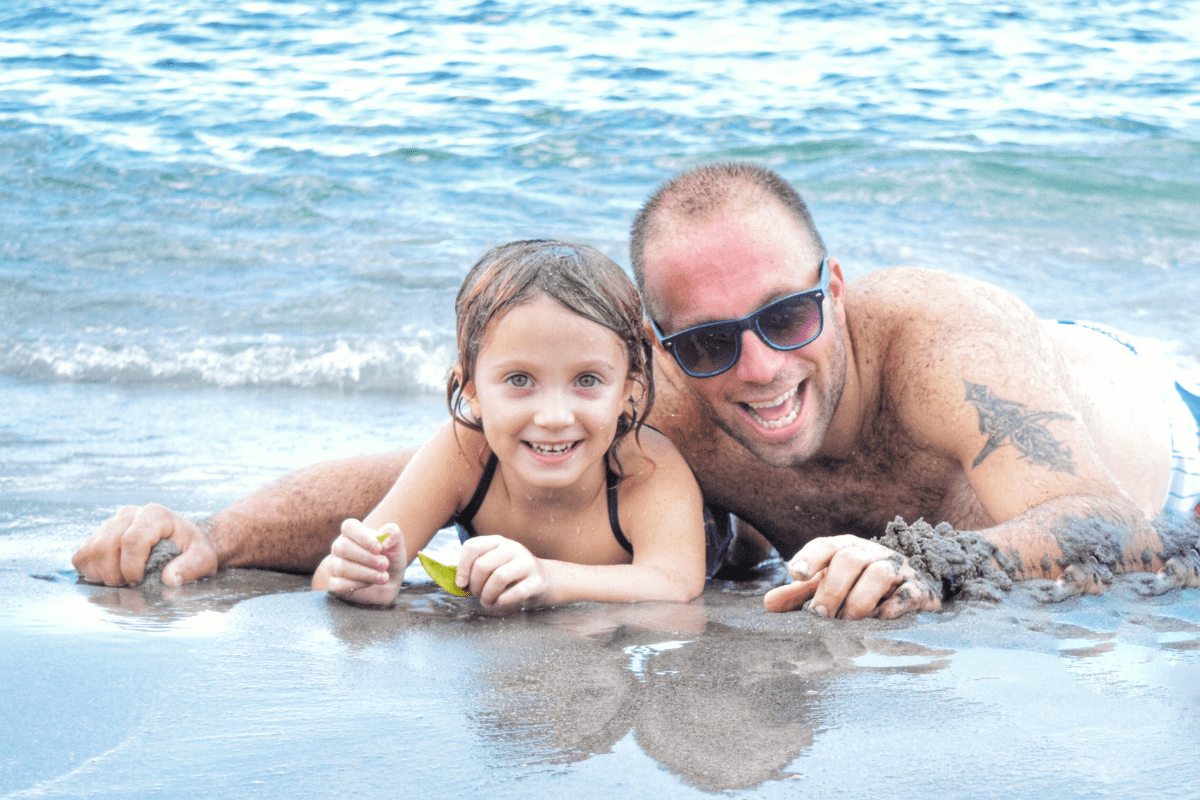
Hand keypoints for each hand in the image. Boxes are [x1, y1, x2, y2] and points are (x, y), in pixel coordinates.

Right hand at [72, 503, 217, 586]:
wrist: (184, 544)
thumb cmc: (193, 551)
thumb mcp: (202, 559)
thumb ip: (191, 567)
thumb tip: (170, 579)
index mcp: (155, 514)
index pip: (132, 540)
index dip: (132, 567)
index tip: (140, 581)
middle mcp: (129, 514)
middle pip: (105, 546)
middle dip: (115, 574)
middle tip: (132, 584)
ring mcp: (111, 522)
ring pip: (89, 551)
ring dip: (102, 574)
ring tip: (123, 580)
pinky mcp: (98, 534)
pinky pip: (81, 556)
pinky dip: (91, 572)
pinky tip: (111, 576)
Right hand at [321, 520, 407, 605]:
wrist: (390, 582)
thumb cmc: (390, 558)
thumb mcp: (397, 544)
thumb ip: (394, 534)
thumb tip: (383, 539)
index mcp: (352, 533)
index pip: (348, 526)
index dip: (363, 537)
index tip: (380, 548)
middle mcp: (339, 547)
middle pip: (342, 547)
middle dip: (367, 558)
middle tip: (385, 564)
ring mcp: (334, 566)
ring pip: (341, 567)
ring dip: (366, 573)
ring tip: (384, 576)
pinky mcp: (334, 584)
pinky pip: (338, 584)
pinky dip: (358, 584)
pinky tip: (370, 583)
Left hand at [457, 535, 547, 607]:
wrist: (543, 580)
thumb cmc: (510, 576)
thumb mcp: (492, 565)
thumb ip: (473, 569)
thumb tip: (456, 582)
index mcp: (498, 542)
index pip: (472, 546)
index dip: (462, 566)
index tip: (461, 583)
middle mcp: (513, 548)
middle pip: (483, 565)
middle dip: (475, 586)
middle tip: (477, 595)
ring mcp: (527, 563)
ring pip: (499, 577)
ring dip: (487, 595)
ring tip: (487, 602)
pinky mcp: (538, 581)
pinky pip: (518, 591)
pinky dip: (504, 600)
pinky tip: (500, 603)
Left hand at [763, 534, 940, 619]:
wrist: (910, 584)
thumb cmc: (858, 584)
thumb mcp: (828, 583)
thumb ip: (799, 593)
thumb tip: (768, 604)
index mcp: (845, 548)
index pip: (826, 546)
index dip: (810, 557)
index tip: (796, 574)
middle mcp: (871, 553)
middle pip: (850, 559)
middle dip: (832, 589)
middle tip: (820, 615)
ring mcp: (896, 568)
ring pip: (878, 574)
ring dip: (859, 601)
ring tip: (847, 622)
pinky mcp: (918, 588)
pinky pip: (908, 593)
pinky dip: (893, 607)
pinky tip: (879, 619)